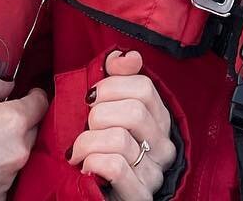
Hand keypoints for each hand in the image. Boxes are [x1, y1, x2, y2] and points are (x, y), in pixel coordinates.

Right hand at [0, 76, 48, 200]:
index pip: (40, 104)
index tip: (29, 93)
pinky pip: (7, 176)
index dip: (35, 96)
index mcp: (14, 121)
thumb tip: (9, 86)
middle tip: (4, 117)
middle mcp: (19, 150)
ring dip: (12, 147)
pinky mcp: (0, 194)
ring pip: (20, 154)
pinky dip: (0, 168)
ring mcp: (11, 175)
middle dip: (23, 122)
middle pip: (32, 131)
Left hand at [68, 49, 175, 198]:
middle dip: (98, 115)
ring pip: (120, 139)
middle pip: (134, 111)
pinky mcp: (140, 196)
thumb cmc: (102, 147)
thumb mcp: (107, 109)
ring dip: (88, 142)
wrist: (99, 195)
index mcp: (159, 120)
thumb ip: (116, 78)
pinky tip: (85, 166)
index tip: (90, 97)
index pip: (144, 87)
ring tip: (78, 151)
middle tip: (84, 127)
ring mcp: (154, 174)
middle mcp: (163, 146)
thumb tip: (130, 56)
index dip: (111, 85)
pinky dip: (93, 161)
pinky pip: (115, 167)